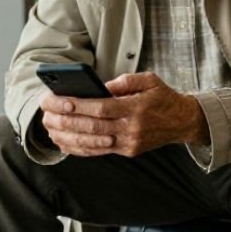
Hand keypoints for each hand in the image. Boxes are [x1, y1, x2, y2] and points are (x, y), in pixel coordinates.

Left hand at [39, 72, 208, 157]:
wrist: (182, 121)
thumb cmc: (162, 97)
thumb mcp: (149, 80)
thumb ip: (125, 81)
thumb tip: (100, 86)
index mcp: (137, 109)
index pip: (102, 108)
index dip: (79, 105)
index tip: (60, 99)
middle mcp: (132, 129)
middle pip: (93, 126)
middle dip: (67, 120)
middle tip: (47, 113)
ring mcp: (130, 143)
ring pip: (94, 142)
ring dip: (69, 136)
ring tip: (50, 127)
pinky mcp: (128, 151)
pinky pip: (99, 151)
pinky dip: (80, 148)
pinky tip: (64, 142)